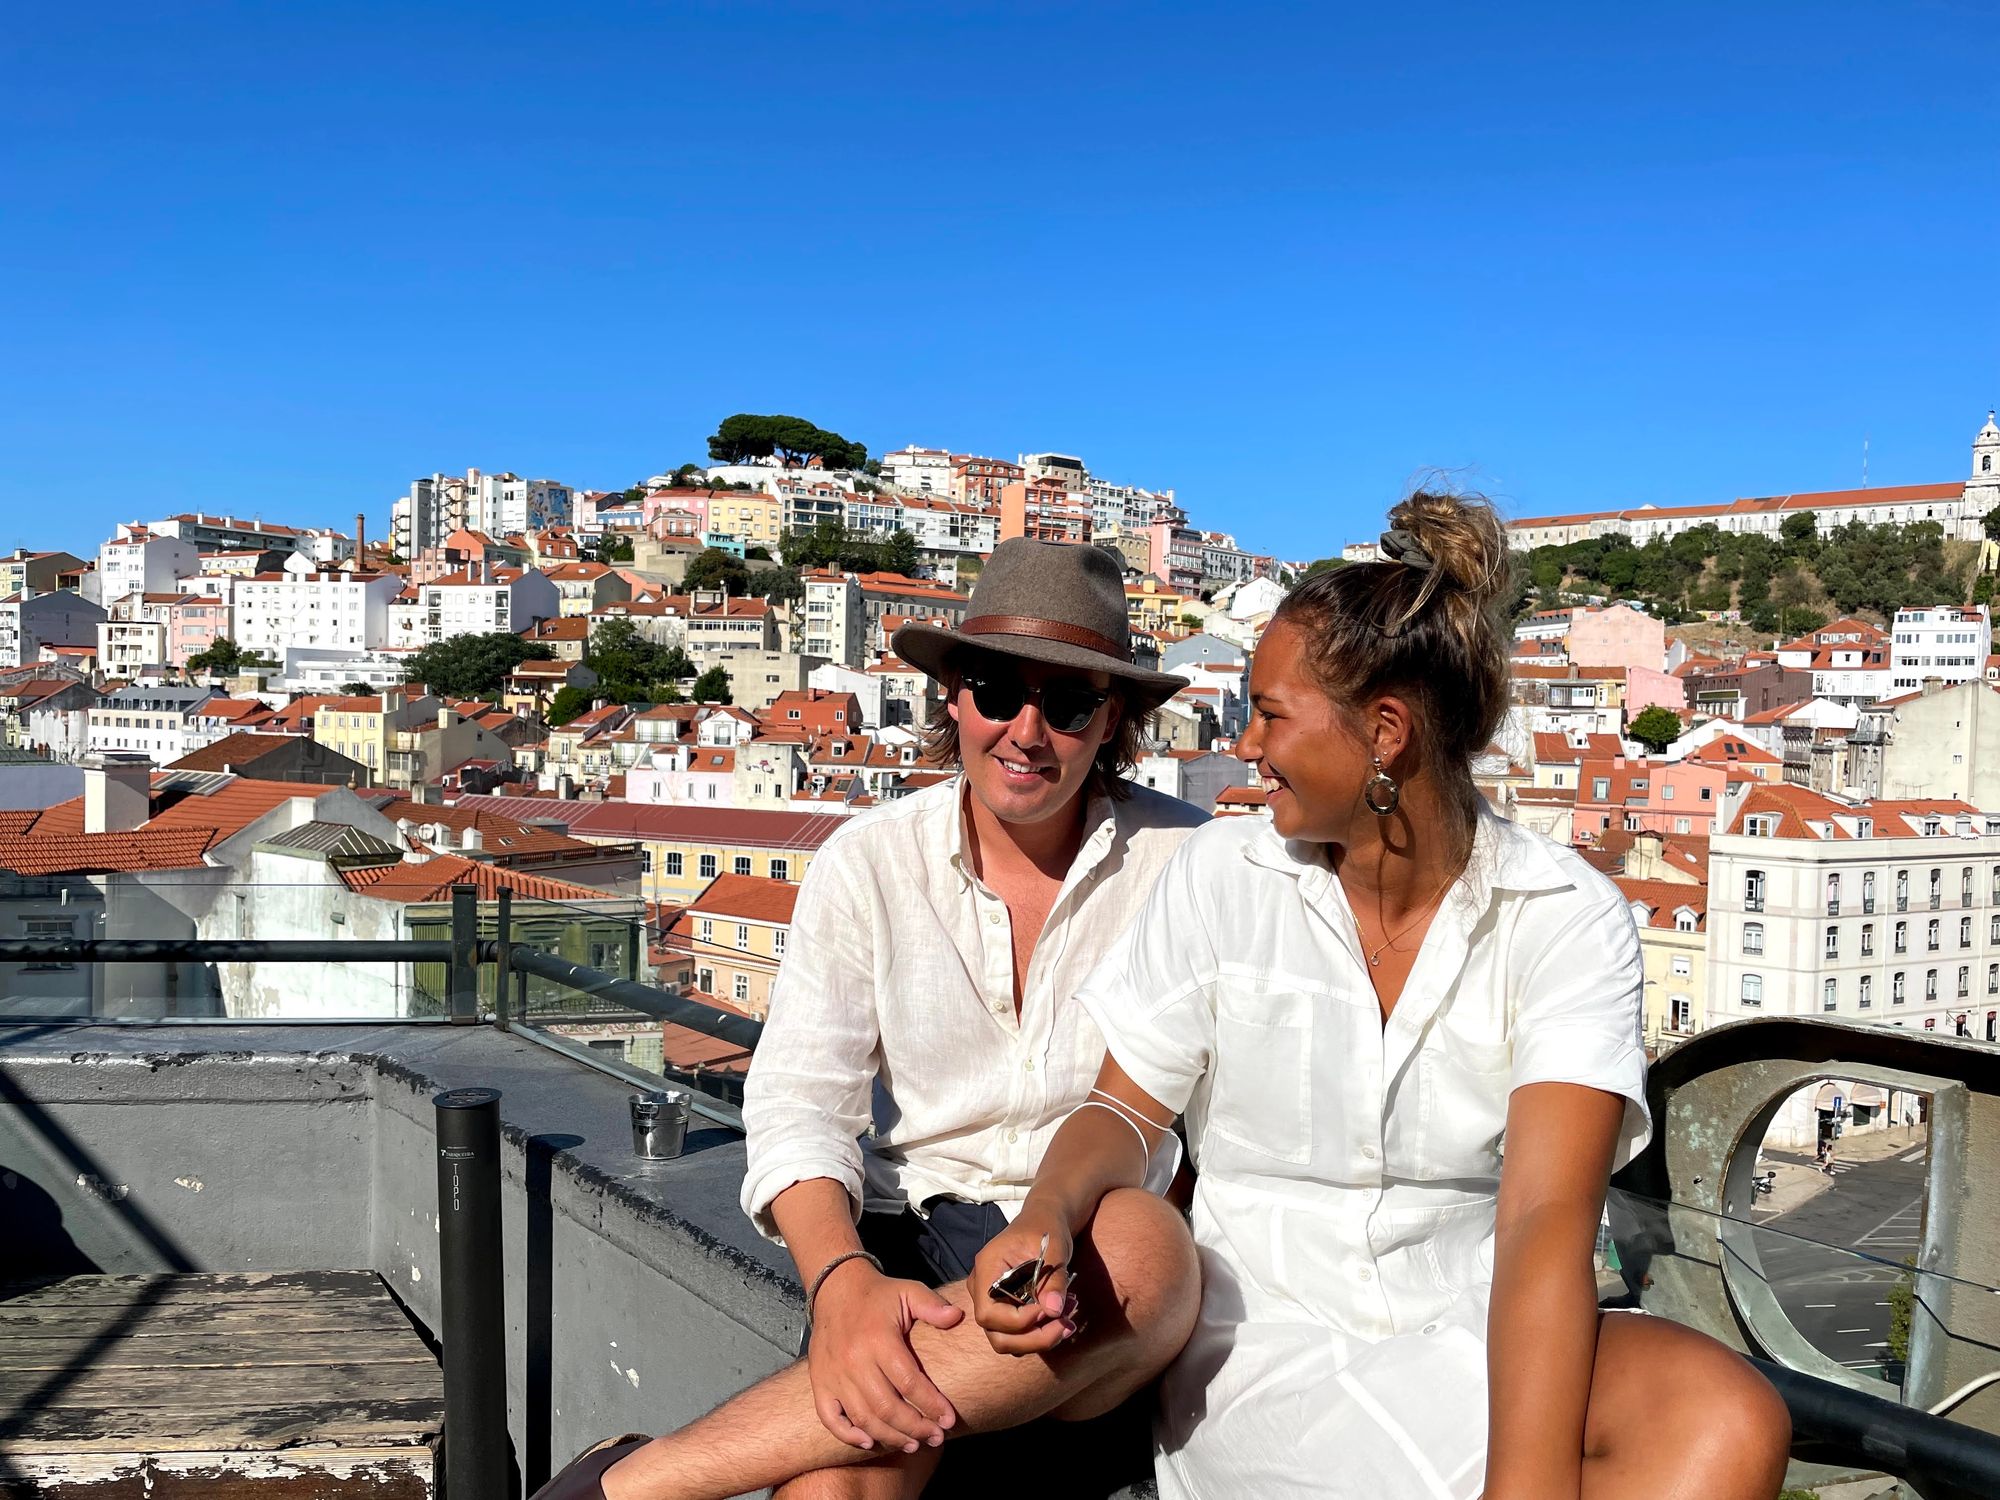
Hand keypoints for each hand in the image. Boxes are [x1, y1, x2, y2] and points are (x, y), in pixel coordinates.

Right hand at [806, 1257, 962, 1452]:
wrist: (836, 1289)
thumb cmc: (878, 1296)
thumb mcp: (908, 1291)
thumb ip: (933, 1306)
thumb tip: (957, 1317)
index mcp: (878, 1338)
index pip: (909, 1382)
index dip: (931, 1404)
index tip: (949, 1420)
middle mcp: (854, 1360)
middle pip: (887, 1407)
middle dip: (915, 1428)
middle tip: (936, 1438)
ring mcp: (834, 1374)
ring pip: (863, 1417)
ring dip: (890, 1437)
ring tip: (913, 1445)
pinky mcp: (820, 1382)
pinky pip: (830, 1418)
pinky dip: (848, 1435)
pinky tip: (870, 1443)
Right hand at [969, 1205, 1079, 1355]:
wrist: (1045, 1221)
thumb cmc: (1046, 1228)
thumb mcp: (1055, 1248)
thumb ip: (1053, 1280)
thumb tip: (1054, 1311)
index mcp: (986, 1269)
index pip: (989, 1312)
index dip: (1020, 1321)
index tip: (1050, 1309)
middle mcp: (982, 1289)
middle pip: (996, 1335)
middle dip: (1034, 1339)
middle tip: (1066, 1325)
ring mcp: (991, 1302)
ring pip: (1007, 1341)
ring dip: (1040, 1339)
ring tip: (1068, 1321)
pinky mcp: (1005, 1310)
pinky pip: (1017, 1336)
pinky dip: (1040, 1335)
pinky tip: (1062, 1318)